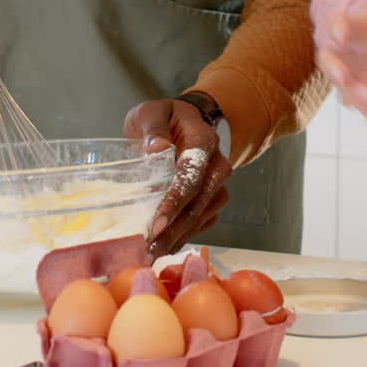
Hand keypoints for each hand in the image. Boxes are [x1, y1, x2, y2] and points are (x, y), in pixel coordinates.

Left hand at [124, 99, 232, 258]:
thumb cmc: (164, 119)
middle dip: (173, 231)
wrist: (183, 123)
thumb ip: (154, 127)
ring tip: (151, 254)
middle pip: (198, 204)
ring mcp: (218, 185)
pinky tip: (163, 246)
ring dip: (177, 238)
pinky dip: (183, 237)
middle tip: (148, 250)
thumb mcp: (152, 112)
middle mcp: (217, 165)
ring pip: (201, 218)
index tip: (155, 225)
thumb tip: (156, 148)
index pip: (192, 176)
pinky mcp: (213, 199)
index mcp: (203, 141)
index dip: (174, 203)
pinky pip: (202, 223)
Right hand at [316, 0, 366, 128]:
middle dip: (335, 71)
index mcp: (358, 33)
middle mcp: (351, 61)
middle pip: (332, 65)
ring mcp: (359, 85)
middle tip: (344, 74)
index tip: (340, 32)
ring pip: (346, 93)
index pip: (339, 28)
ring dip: (355, 96)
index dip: (338, 30)